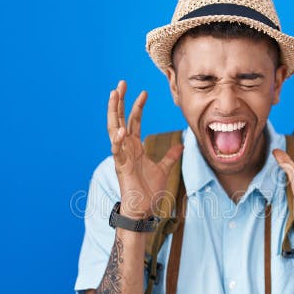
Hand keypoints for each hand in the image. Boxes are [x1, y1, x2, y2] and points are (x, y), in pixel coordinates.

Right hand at [107, 80, 183, 218]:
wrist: (143, 209)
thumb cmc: (148, 190)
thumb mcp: (163, 169)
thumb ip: (170, 157)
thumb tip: (180, 146)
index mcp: (134, 147)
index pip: (134, 121)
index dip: (137, 106)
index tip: (143, 92)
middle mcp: (126, 148)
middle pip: (120, 119)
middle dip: (119, 101)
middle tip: (120, 83)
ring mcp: (122, 156)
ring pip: (114, 129)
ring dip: (113, 112)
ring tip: (113, 95)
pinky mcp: (121, 167)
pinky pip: (117, 151)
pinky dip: (118, 140)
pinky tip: (120, 129)